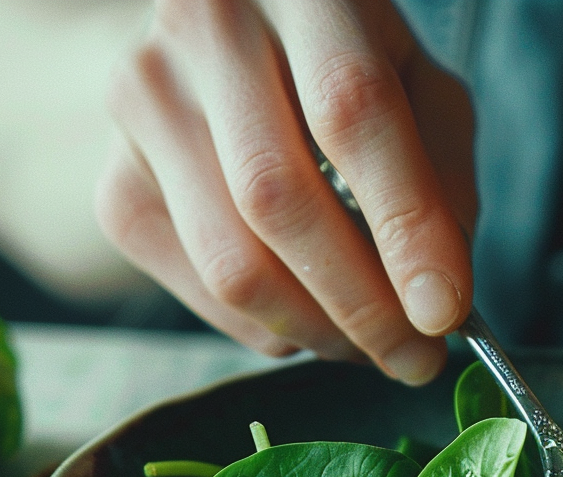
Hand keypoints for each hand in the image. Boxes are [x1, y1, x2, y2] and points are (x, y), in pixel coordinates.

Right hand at [95, 0, 475, 383]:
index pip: (351, 112)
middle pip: (278, 200)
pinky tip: (308, 317)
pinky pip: (199, 288)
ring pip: (230, 261)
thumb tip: (440, 296)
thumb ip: (441, 175)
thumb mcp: (417, 84)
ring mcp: (144, 104)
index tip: (445, 312)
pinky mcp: (116, 181)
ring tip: (371, 345)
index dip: (404, 225)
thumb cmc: (343, 62)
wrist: (221, 42)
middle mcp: (204, 29)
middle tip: (417, 358)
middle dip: (362, 305)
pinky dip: (268, 328)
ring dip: (317, 331)